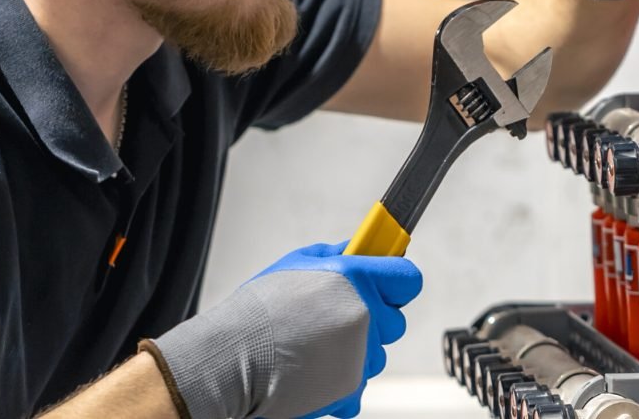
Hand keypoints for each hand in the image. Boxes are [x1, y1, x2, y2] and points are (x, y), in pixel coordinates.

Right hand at [141, 241, 421, 418]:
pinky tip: (312, 369)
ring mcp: (361, 356)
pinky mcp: (351, 389)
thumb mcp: (298, 263)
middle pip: (395, 321)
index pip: (408, 279)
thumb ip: (338, 256)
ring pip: (377, 354)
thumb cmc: (258, 310)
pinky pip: (359, 383)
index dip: (397, 282)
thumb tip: (360, 250)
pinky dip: (341, 381)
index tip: (388, 284)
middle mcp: (366, 316)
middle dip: (374, 320)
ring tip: (314, 345)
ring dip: (355, 350)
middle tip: (336, 319)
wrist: (230, 360)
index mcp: (357, 278)